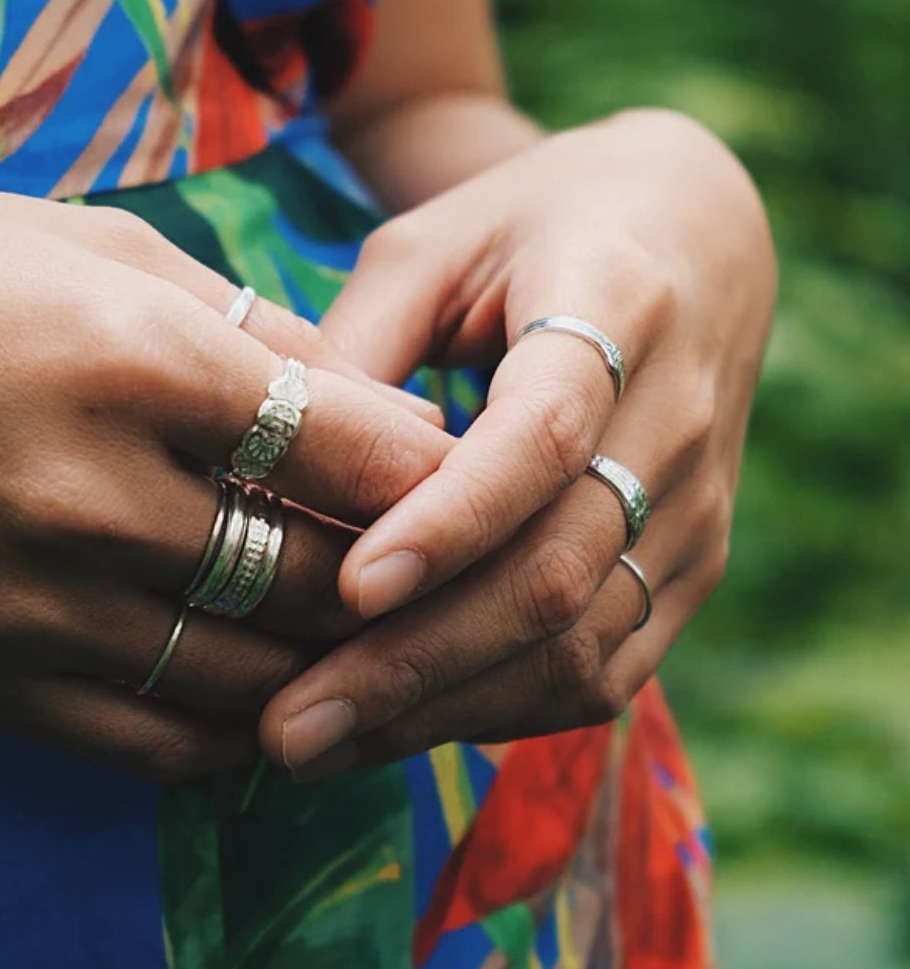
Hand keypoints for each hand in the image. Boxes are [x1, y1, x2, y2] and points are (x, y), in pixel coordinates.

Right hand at [0, 176, 451, 780]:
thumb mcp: (114, 254)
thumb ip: (268, 337)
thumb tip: (395, 417)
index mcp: (131, 361)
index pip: (346, 453)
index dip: (434, 473)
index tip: (472, 478)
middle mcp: (84, 497)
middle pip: (312, 578)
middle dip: (398, 573)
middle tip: (438, 559)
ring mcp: (28, 604)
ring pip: (252, 676)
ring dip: (330, 659)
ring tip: (366, 627)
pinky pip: (156, 738)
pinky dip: (240, 720)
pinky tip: (271, 681)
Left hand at [259, 108, 776, 773]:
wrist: (692, 234)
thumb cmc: (536, 224)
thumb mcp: (435, 243)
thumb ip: (358, 345)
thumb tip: (268, 473)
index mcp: (618, 306)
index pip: (541, 437)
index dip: (450, 520)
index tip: (348, 588)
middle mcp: (679, 421)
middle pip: (555, 571)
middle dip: (414, 661)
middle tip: (283, 727)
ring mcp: (700, 507)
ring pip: (581, 645)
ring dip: (445, 708)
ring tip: (316, 744)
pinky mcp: (693, 564)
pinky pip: (607, 667)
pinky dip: (500, 708)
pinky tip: (400, 723)